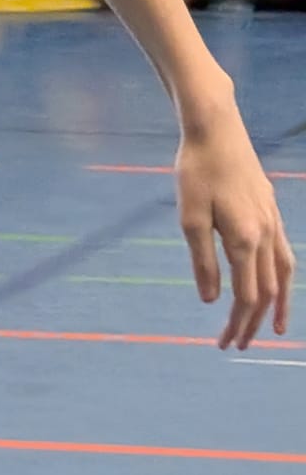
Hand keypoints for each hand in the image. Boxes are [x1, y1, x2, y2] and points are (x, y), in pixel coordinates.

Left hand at [176, 107, 293, 348]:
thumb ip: (202, 261)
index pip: (246, 296)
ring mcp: (273, 221)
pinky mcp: (271, 210)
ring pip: (284, 274)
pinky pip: (284, 253)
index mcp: (244, 240)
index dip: (236, 323)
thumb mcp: (189, 218)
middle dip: (253, 322)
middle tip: (238, 345)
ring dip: (278, 304)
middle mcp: (265, 234)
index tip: (224, 343)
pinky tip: (275, 283)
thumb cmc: (196, 171)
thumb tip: (211, 300)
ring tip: (273, 328)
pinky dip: (282, 277)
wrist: (216, 129)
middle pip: (267, 291)